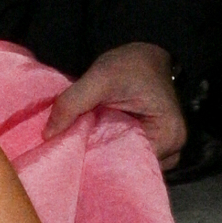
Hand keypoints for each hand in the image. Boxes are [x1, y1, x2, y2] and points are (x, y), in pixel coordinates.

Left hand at [46, 41, 185, 171]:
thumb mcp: (100, 78)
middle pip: (131, 167)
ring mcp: (164, 148)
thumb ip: (72, 103)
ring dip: (105, 155)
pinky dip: (110, 149)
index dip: (102, 161)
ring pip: (128, 163)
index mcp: (169, 136)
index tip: (75, 156)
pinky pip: (128, 154)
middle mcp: (172, 149)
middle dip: (102, 161)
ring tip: (83, 147)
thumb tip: (48, 135)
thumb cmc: (130, 64)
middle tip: (73, 153)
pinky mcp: (151, 143)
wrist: (143, 54)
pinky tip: (94, 142)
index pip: (132, 164)